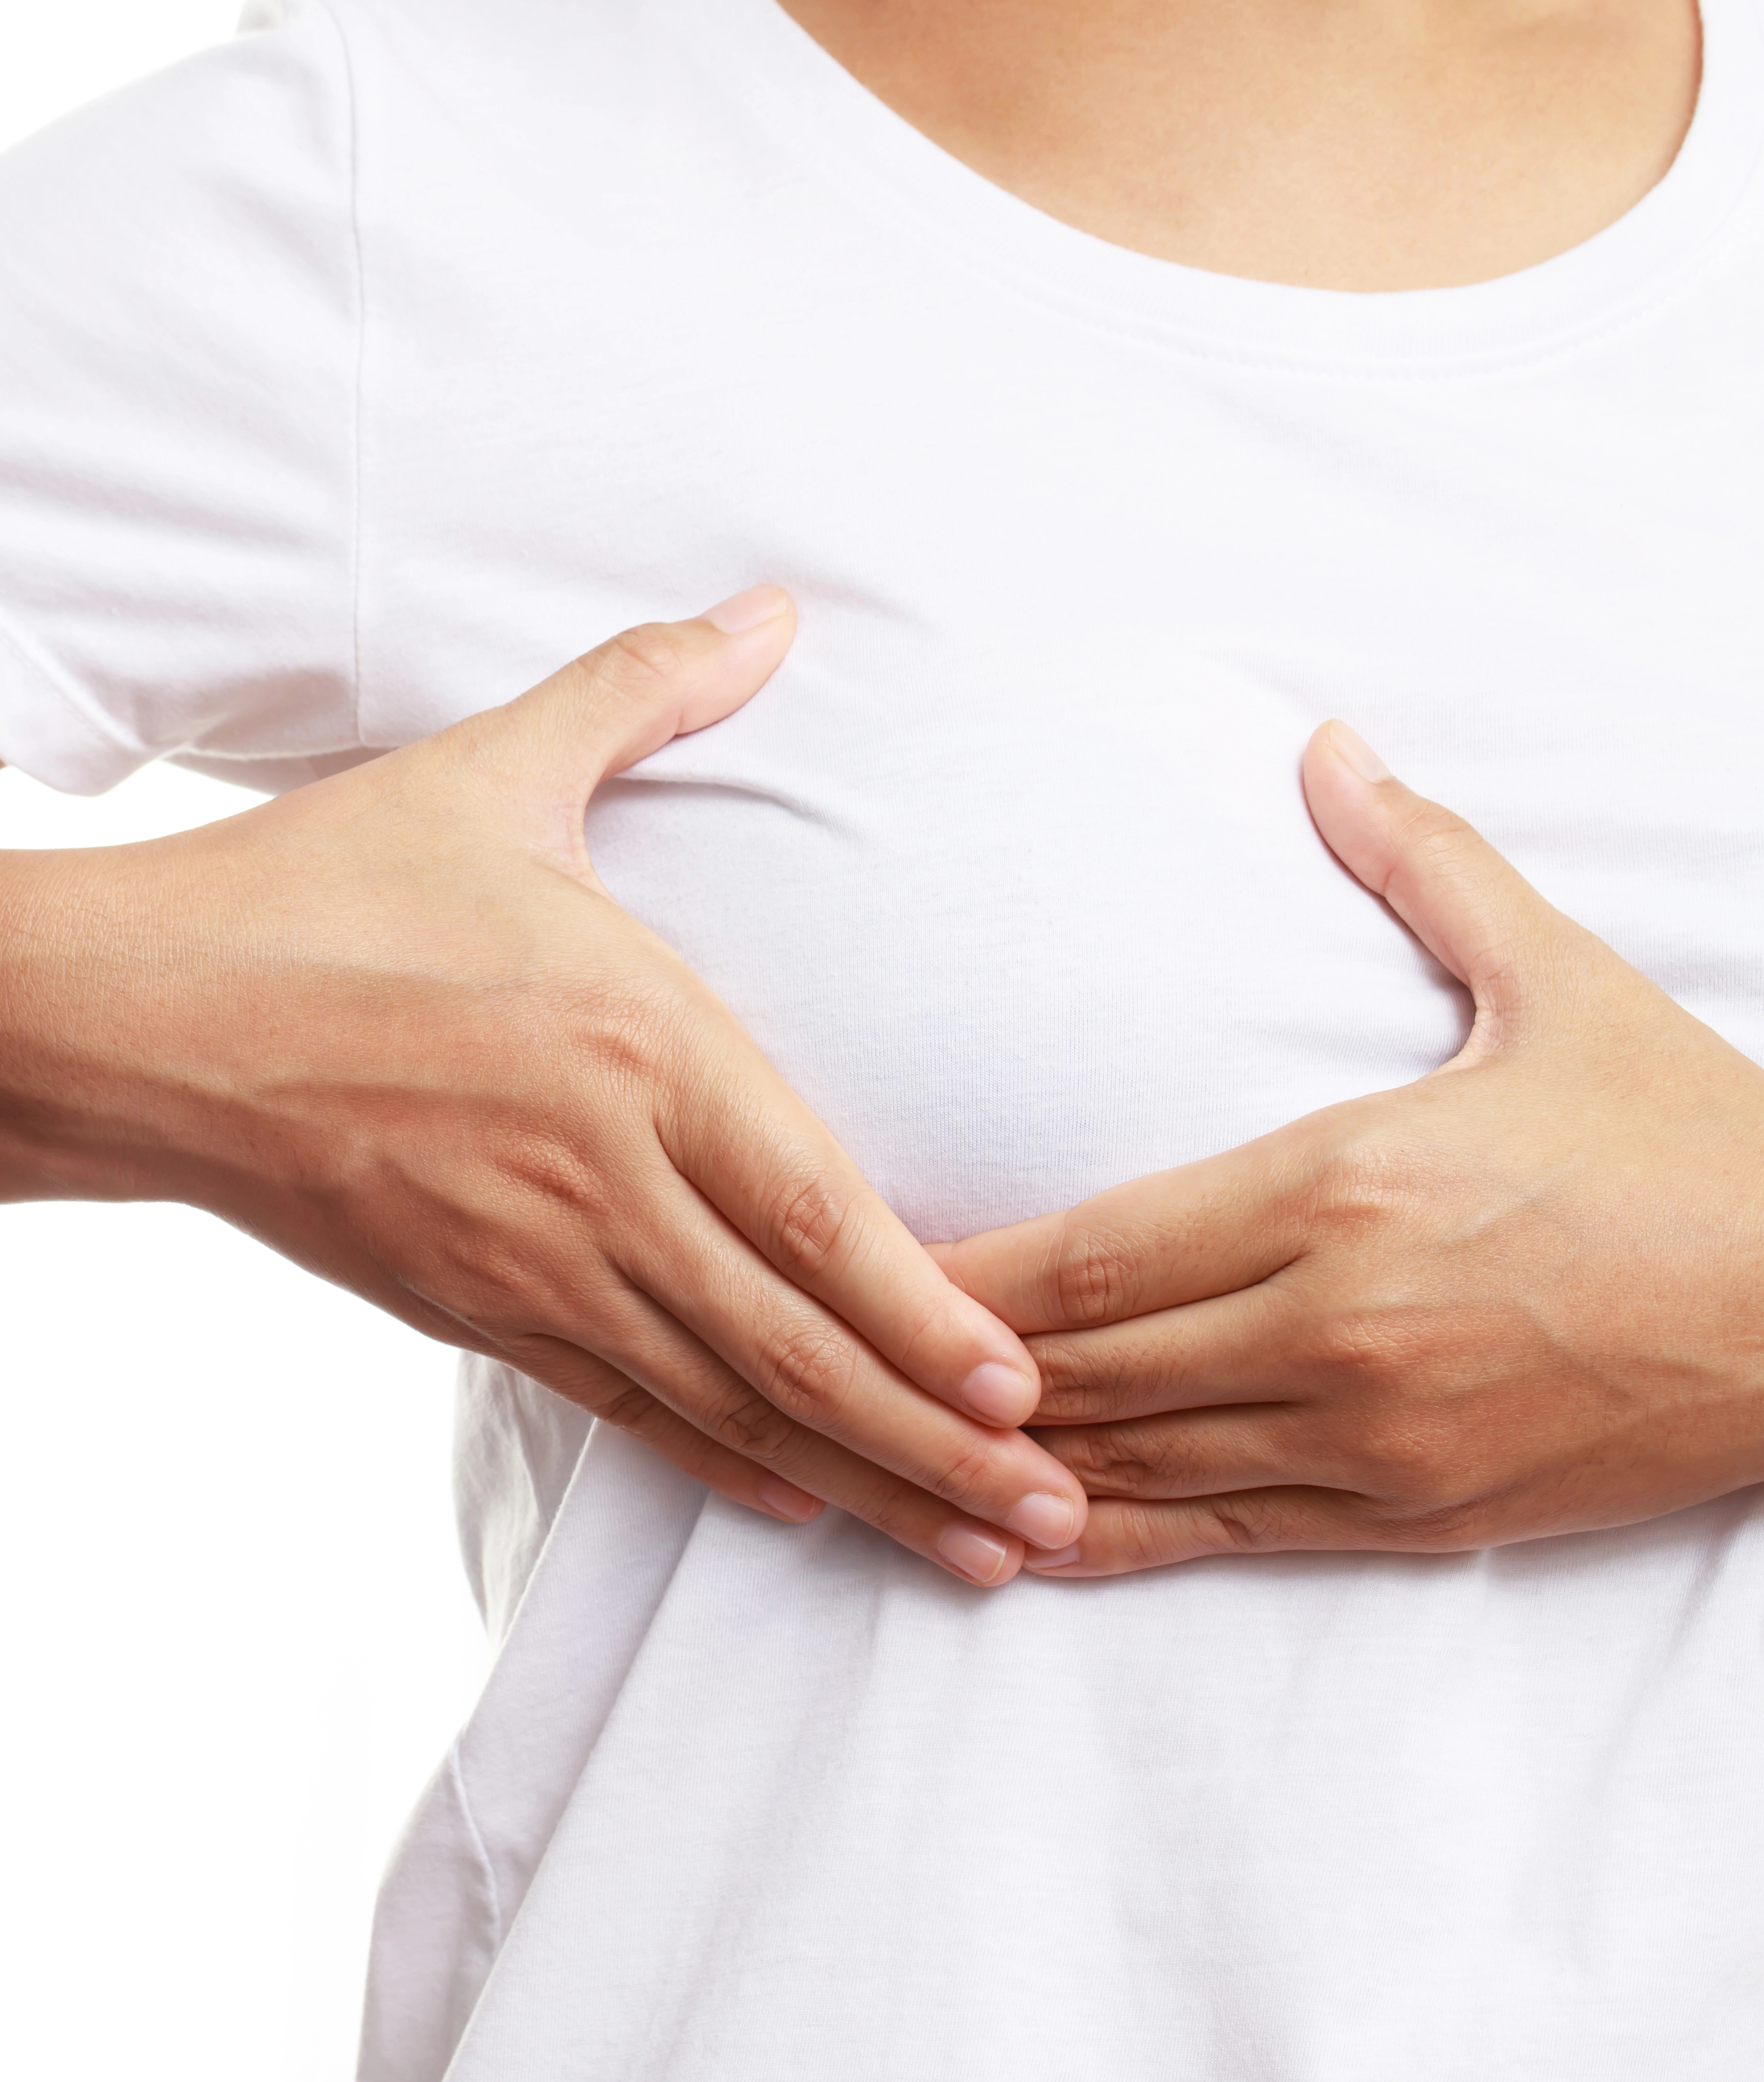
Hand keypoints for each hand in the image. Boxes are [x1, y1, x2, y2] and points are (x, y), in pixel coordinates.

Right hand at [41, 593, 1086, 1583]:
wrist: (138, 1016)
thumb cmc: (319, 888)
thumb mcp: (491, 771)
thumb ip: (641, 690)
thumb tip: (773, 607)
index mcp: (631, 1044)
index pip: (810, 1209)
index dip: (923, 1311)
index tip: (1024, 1387)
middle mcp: (592, 1176)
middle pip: (791, 1343)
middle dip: (936, 1444)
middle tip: (1055, 1518)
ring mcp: (523, 1260)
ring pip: (720, 1399)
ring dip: (857, 1480)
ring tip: (972, 1552)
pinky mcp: (461, 1306)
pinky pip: (616, 1407)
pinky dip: (715, 1462)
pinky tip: (795, 1503)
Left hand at [938, 722, 1763, 1576]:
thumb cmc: (1688, 1141)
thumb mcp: (1557, 983)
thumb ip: (1421, 865)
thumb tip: (1324, 743)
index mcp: (1341, 1187)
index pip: (1090, 1252)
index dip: (959, 1275)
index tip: (856, 1267)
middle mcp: (1336, 1324)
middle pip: (1084, 1362)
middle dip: (951, 1369)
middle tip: (828, 1362)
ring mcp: (1372, 1435)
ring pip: (1134, 1461)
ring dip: (1005, 1461)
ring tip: (886, 1450)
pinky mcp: (1414, 1513)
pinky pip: (1221, 1531)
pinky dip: (1112, 1539)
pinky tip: (1020, 1542)